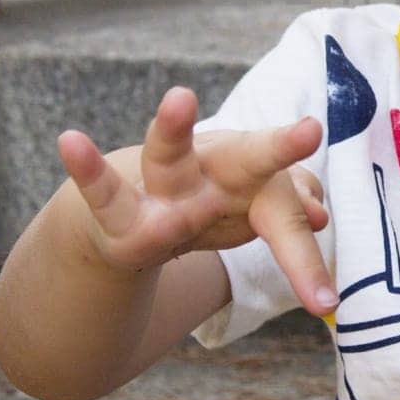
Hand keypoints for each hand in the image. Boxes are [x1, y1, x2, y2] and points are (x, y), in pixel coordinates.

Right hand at [56, 85, 335, 314]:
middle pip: (248, 161)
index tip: (329, 300)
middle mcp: (208, 175)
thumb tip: (318, 213)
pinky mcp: (114, 213)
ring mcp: (160, 190)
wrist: (126, 219)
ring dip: (173, 129)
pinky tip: (70, 142)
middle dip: (277, 151)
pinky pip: (102, 191)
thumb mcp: (246, 214)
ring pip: (169, 156)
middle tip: (309, 131)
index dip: (305, 258)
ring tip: (180, 99)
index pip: (284, 211)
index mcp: (247, 182)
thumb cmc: (203, 208)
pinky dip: (87, 168)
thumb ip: (286, 215)